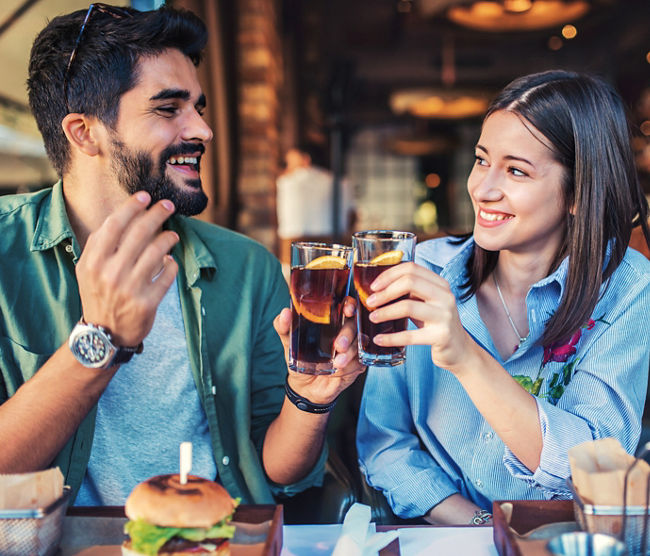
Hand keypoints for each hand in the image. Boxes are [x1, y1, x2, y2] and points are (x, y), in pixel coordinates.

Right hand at [75, 192, 178, 345]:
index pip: (114, 225)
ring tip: (172, 234)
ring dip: (168, 238)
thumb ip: (99, 244)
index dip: (132, 207)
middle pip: (139, 233)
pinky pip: (167, 275)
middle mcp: (110, 273)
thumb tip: (123, 216)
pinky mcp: (147, 303)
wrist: (103, 334)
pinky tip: (170, 261)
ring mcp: (130, 289)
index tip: (145, 196)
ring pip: (157, 252)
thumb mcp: (87, 269)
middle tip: (168, 205)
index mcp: (93, 262)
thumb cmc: (98, 294)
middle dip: (156, 214)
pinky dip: (171, 264)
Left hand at [273, 297, 366, 403]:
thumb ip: (284, 327)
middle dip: (348, 335)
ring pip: (358, 344)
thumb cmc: (299, 359)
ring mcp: (353, 347)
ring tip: (337, 364)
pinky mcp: (357, 364)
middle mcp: (344, 331)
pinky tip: (340, 371)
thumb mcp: (288, 342)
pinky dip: (351, 366)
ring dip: (349, 354)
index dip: (350, 305)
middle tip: (338, 346)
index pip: (346, 306)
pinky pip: (360, 362)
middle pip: (354, 325)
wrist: (305, 386)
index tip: (347, 310)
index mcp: (331, 320)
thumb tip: (285, 313)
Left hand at [364, 262, 472, 371]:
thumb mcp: (426, 303)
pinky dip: (391, 338)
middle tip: (370, 302)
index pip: (412, 268)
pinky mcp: (441, 336)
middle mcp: (445, 297)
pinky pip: (410, 336)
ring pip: (408, 306)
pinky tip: (379, 339)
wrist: (459, 350)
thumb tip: (378, 288)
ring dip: (385, 312)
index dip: (389, 274)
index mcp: (440, 284)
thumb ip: (409, 292)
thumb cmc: (436, 323)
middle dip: (385, 292)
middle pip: (409, 282)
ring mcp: (445, 316)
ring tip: (372, 318)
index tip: (374, 286)